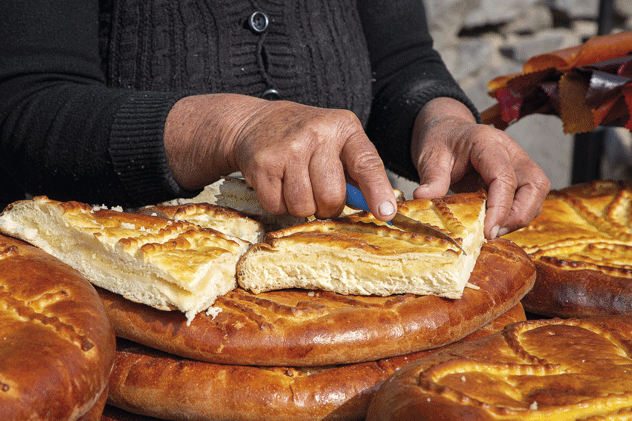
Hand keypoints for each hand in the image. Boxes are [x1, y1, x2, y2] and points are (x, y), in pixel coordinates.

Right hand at [163, 94, 396, 219]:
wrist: (256, 122)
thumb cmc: (306, 139)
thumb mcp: (337, 142)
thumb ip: (359, 172)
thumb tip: (381, 210)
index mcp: (344, 128)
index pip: (366, 163)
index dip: (377, 191)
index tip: (385, 213)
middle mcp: (317, 134)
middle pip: (331, 196)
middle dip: (327, 206)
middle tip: (319, 194)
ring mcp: (288, 149)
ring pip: (304, 206)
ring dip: (302, 206)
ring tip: (296, 185)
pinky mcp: (263, 164)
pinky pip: (278, 207)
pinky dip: (279, 205)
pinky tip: (278, 184)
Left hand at [411, 97, 550, 238]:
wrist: (448, 133)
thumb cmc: (442, 142)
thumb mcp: (431, 157)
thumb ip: (431, 178)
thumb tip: (422, 198)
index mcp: (487, 143)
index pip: (504, 176)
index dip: (500, 207)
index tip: (487, 231)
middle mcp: (511, 151)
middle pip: (535, 183)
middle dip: (519, 214)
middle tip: (493, 233)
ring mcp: (519, 163)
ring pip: (537, 192)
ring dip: (520, 216)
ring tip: (492, 231)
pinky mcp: (519, 176)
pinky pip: (529, 198)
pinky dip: (516, 215)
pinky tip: (495, 224)